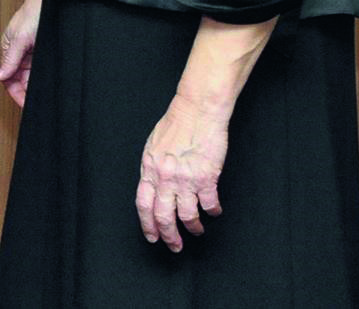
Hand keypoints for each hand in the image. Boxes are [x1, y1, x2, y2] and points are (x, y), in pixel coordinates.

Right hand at [0, 0, 43, 107]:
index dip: (16, 93)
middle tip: (39, 106)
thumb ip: (9, 59)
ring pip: (32, 76)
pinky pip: (44, 70)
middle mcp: (20, 52)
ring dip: (37, 87)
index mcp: (9, 49)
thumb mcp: (20, 37)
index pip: (8, 78)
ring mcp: (34, 52)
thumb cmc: (35, 11)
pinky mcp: (46, 51)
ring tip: (47, 98)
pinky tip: (52, 85)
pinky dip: (46, 79)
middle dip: (27, 93)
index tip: (25, 106)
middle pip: (20, 80)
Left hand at [136, 93, 227, 251]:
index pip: (143, 204)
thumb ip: (153, 169)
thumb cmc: (175, 126)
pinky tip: (214, 211)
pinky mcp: (206, 177)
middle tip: (175, 246)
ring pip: (187, 215)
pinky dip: (212, 211)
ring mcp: (185, 179)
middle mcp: (165, 177)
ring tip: (197, 230)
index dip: (147, 224)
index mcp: (149, 168)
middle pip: (163, 216)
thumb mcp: (154, 148)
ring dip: (193, 227)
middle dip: (169, 236)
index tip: (152, 237)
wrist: (196, 111)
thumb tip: (154, 188)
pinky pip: (209, 204)